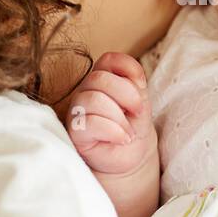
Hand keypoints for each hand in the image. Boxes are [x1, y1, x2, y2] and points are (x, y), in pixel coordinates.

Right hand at [66, 52, 154, 179]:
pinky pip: (89, 122)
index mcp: (101, 77)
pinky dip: (113, 131)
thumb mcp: (140, 103)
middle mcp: (85, 90)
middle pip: (99, 78)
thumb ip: (135, 87)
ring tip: (128, 132)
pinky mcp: (75, 132)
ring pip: (92, 99)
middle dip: (127, 95)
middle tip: (138, 113)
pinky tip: (122, 138)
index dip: (130, 71)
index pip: (109, 60)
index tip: (142, 90)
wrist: (130, 156)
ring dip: (119, 117)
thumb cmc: (133, 127)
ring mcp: (77, 110)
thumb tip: (134, 81)